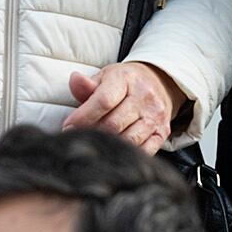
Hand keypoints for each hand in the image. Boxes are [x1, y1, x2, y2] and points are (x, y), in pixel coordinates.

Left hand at [65, 60, 182, 152]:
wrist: (160, 83)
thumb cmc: (125, 83)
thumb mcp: (106, 77)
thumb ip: (87, 85)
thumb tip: (74, 80)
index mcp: (127, 79)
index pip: (104, 101)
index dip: (83, 117)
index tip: (68, 127)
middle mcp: (145, 97)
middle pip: (114, 124)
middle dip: (92, 133)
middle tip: (79, 138)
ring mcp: (156, 116)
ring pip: (129, 140)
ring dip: (108, 144)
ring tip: (96, 144)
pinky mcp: (163, 132)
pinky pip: (144, 151)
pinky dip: (127, 153)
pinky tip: (115, 150)